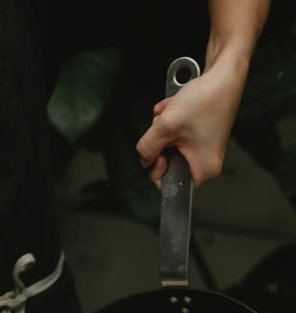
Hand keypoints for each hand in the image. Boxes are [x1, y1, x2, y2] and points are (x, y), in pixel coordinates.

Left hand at [135, 62, 241, 188]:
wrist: (224, 74)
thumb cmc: (206, 99)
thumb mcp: (166, 125)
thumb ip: (147, 147)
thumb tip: (143, 158)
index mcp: (203, 169)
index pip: (169, 183)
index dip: (157, 167)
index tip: (157, 151)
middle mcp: (206, 162)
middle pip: (168, 160)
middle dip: (160, 139)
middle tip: (165, 123)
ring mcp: (204, 148)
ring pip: (170, 144)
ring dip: (165, 126)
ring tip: (173, 110)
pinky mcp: (202, 134)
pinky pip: (178, 133)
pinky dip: (172, 119)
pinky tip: (177, 105)